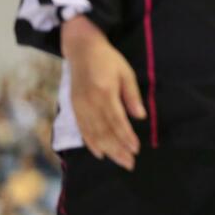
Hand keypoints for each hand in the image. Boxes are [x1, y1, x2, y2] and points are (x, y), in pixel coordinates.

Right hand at [61, 15, 145, 170]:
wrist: (81, 50)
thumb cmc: (108, 60)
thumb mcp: (125, 73)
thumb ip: (132, 96)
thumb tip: (140, 117)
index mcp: (104, 93)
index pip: (117, 121)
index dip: (126, 137)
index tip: (136, 149)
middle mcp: (90, 103)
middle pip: (105, 132)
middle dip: (118, 150)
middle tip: (130, 164)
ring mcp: (80, 107)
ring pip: (93, 134)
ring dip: (107, 150)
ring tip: (119, 161)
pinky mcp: (74, 108)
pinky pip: (82, 130)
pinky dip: (91, 143)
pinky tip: (99, 153)